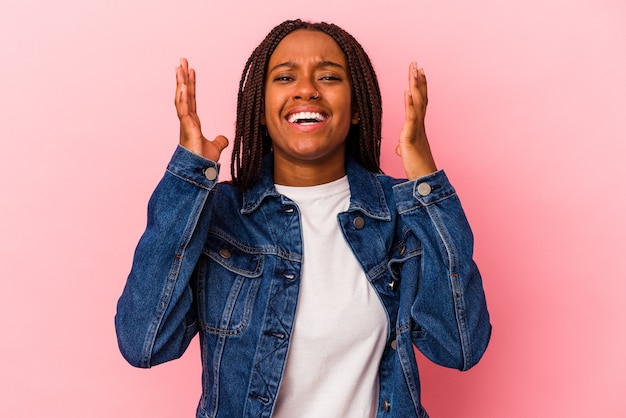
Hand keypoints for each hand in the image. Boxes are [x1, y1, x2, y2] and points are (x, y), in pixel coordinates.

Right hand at [175, 58, 228, 161]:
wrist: (199, 171)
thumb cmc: (202, 161)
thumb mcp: (215, 147)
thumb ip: (219, 141)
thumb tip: (224, 139)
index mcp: (192, 122)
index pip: (192, 99)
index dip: (192, 85)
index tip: (191, 71)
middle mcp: (187, 120)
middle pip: (184, 94)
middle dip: (183, 77)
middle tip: (182, 61)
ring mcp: (185, 123)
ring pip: (181, 98)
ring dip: (181, 81)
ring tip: (180, 66)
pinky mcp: (186, 127)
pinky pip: (184, 109)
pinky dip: (184, 97)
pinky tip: (184, 85)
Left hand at [396, 62, 436, 179]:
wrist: (423, 180)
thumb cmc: (417, 167)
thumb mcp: (408, 154)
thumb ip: (405, 147)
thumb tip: (401, 148)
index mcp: (418, 127)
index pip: (419, 103)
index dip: (419, 87)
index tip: (418, 73)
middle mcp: (419, 125)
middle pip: (420, 98)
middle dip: (418, 80)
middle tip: (416, 64)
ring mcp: (416, 130)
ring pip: (417, 103)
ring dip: (416, 86)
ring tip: (414, 71)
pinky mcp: (410, 137)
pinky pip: (411, 118)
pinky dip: (410, 104)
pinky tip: (408, 91)